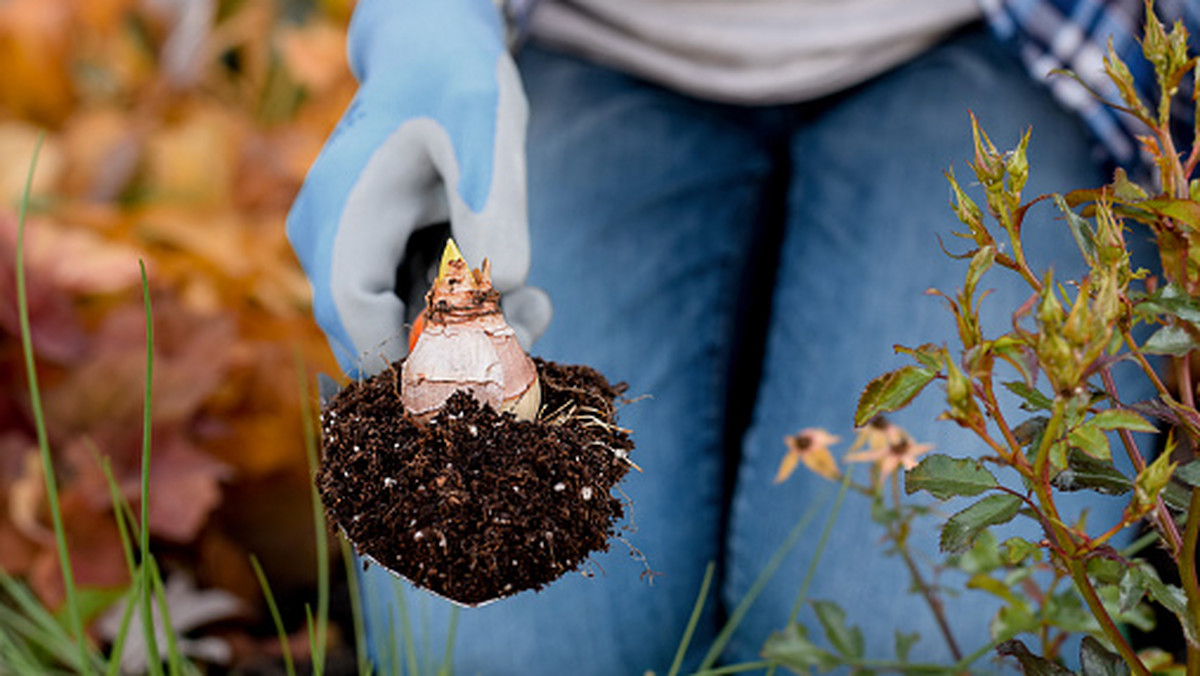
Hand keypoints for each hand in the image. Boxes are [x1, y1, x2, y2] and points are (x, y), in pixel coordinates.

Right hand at [287, 0, 550, 375]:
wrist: (432, 46)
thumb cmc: (453, 75)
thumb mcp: (484, 126)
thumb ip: (493, 204)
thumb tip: (503, 288)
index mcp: (342, 215)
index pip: (359, 320)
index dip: (421, 356)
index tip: (495, 358)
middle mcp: (331, 243)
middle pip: (378, 340)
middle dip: (460, 353)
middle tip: (532, 329)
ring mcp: (353, 253)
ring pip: (404, 332)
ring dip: (473, 336)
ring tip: (538, 305)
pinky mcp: (382, 257)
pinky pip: (419, 308)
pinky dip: (469, 313)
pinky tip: (524, 293)